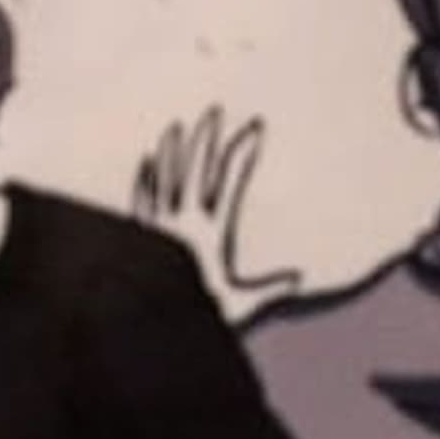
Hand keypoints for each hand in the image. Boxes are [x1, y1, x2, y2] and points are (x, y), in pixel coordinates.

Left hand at [125, 97, 294, 322]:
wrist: (148, 327)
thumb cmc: (195, 316)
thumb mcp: (239, 304)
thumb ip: (269, 289)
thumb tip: (299, 280)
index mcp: (209, 234)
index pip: (229, 183)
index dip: (242, 154)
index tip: (254, 128)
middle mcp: (182, 223)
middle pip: (195, 171)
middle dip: (207, 139)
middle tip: (215, 111)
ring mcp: (158, 227)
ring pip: (165, 180)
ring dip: (172, 152)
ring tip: (176, 126)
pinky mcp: (140, 237)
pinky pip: (142, 201)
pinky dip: (144, 181)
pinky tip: (144, 163)